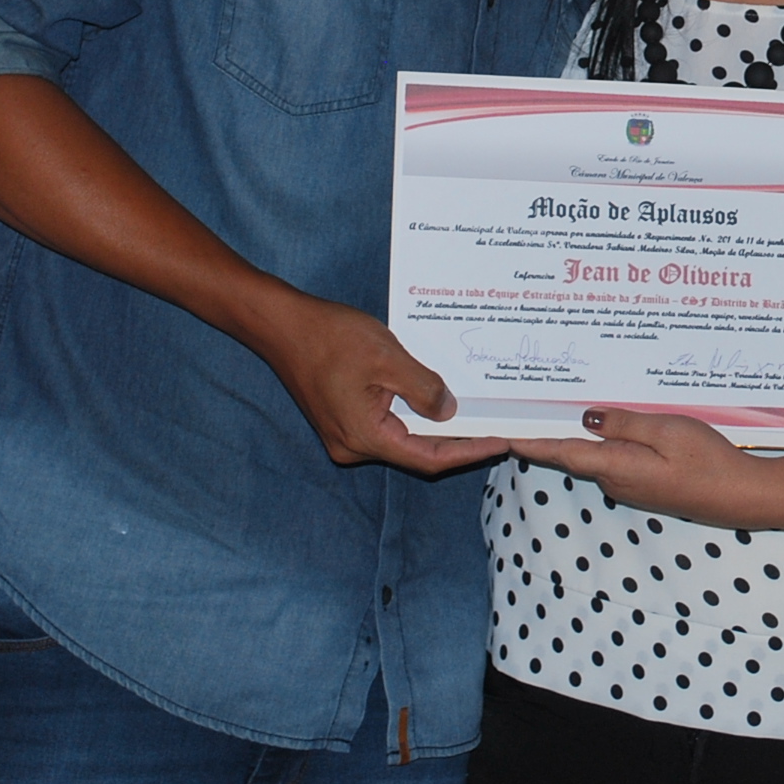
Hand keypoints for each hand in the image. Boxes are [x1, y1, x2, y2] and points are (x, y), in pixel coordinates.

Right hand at [239, 289, 508, 476]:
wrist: (283, 325)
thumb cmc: (330, 337)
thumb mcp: (387, 358)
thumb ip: (423, 389)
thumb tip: (450, 413)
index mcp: (364, 437)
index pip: (428, 457)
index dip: (468, 451)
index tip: (500, 441)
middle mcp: (352, 446)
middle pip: (416, 452)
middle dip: (456, 440)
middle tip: (495, 426)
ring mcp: (344, 435)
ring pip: (401, 438)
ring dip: (433, 427)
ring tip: (472, 414)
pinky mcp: (342, 420)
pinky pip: (385, 425)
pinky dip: (412, 416)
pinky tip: (434, 400)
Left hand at [508, 408, 767, 527]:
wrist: (742, 496)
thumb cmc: (708, 461)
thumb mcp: (667, 431)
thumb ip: (624, 424)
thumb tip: (585, 418)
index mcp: (616, 466)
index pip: (561, 452)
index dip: (530, 440)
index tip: (502, 429)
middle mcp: (616, 480)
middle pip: (573, 453)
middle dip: (551, 431)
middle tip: (529, 403)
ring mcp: (632, 485)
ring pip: (595, 456)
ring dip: (579, 436)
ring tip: (562, 405)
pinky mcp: (647, 485)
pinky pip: (616, 459)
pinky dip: (605, 443)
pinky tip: (609, 425)